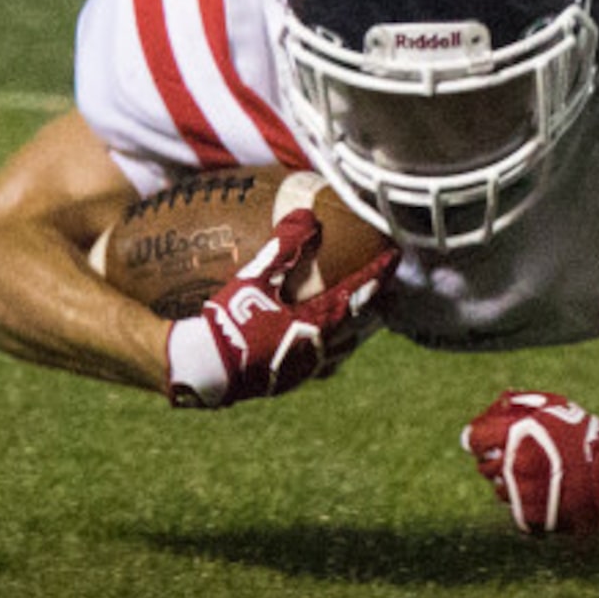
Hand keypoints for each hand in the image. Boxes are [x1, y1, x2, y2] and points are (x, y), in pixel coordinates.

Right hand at [163, 210, 390, 408]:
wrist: (204, 369)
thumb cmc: (228, 322)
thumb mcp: (253, 278)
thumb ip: (281, 247)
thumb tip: (306, 215)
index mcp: (316, 322)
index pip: (358, 293)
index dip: (378, 274)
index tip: (394, 257)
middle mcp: (318, 349)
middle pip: (360, 326)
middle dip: (378, 307)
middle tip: (389, 291)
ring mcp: (304, 369)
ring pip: (344, 348)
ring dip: (358, 330)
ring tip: (366, 318)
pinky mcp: (287, 382)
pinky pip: (322, 364)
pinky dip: (333, 349)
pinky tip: (324, 345)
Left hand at [462, 391, 598, 536]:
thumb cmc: (584, 434)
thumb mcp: (555, 408)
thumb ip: (522, 404)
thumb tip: (498, 404)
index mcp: (515, 436)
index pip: (473, 438)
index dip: (479, 438)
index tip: (488, 440)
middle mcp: (513, 465)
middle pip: (484, 466)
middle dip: (496, 460)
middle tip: (519, 456)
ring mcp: (520, 494)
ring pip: (500, 490)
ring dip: (512, 483)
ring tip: (537, 475)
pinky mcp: (530, 517)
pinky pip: (516, 510)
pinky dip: (527, 502)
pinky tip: (545, 493)